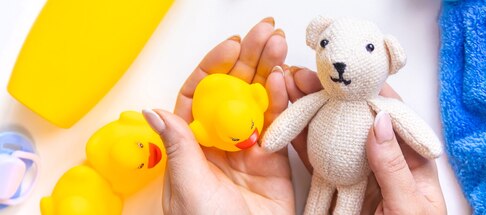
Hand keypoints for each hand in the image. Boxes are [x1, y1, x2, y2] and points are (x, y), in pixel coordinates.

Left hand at [142, 17, 293, 213]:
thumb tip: (155, 110)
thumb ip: (178, 147)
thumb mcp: (186, 187)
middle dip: (248, 59)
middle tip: (263, 32)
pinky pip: (279, 123)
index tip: (230, 47)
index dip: (214, 67)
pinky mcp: (275, 157)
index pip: (200, 94)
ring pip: (258, 100)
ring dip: (268, 71)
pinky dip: (283, 101)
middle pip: (232, 90)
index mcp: (192, 144)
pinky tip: (284, 80)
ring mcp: (249, 146)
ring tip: (278, 44)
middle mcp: (220, 139)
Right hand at [284, 67, 445, 213]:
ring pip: (334, 135)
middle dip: (333, 96)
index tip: (349, 74)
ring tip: (290, 90)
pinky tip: (286, 125)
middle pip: (357, 119)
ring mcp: (359, 172)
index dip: (371, 91)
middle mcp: (383, 160)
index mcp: (412, 160)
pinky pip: (319, 161)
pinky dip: (302, 143)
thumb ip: (394, 168)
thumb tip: (380, 122)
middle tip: (307, 76)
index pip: (393, 116)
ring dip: (312, 113)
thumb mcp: (410, 207)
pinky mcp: (339, 187)